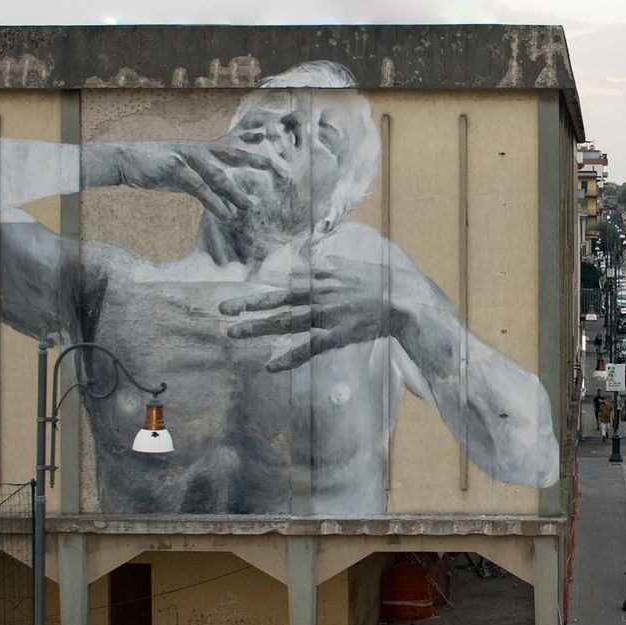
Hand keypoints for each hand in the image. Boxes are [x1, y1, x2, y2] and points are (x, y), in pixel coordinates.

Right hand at [157, 141, 286, 220]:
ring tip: (249, 207)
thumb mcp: (184, 168)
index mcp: (201, 149)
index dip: (252, 141)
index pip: (232, 143)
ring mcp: (186, 158)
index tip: (274, 142)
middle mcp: (197, 150)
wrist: (125, 160)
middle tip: (277, 169)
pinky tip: (224, 214)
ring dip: (234, 192)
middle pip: (232, 153)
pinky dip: (212, 202)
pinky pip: (197, 187)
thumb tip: (225, 197)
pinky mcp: (173, 169)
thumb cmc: (157, 166)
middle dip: (255, 159)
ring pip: (216, 175)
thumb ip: (205, 177)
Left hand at [219, 256, 387, 371]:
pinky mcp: (336, 336)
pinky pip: (308, 349)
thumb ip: (325, 263)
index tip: (238, 296)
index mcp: (321, 275)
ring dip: (257, 328)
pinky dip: (289, 358)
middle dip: (247, 304)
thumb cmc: (379, 282)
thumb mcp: (349, 264)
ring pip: (285, 322)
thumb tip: (308, 257)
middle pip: (276, 299)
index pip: (283, 281)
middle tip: (222, 310)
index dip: (260, 289)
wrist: (403, 300)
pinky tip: (270, 366)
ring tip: (233, 333)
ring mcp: (326, 315)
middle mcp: (318, 293)